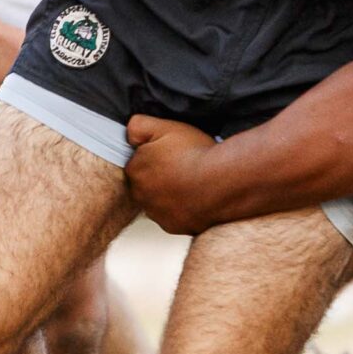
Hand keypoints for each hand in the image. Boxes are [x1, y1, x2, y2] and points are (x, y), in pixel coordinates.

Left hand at [122, 114, 220, 234]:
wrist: (223, 181)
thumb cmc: (196, 154)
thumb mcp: (165, 127)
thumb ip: (138, 126)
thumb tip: (129, 134)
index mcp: (135, 171)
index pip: (138, 163)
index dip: (156, 156)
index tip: (172, 153)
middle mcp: (141, 196)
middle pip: (147, 184)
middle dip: (161, 176)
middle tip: (182, 166)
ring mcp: (157, 214)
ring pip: (160, 201)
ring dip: (171, 194)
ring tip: (192, 181)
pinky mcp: (174, 226)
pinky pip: (175, 216)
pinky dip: (183, 208)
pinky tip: (197, 196)